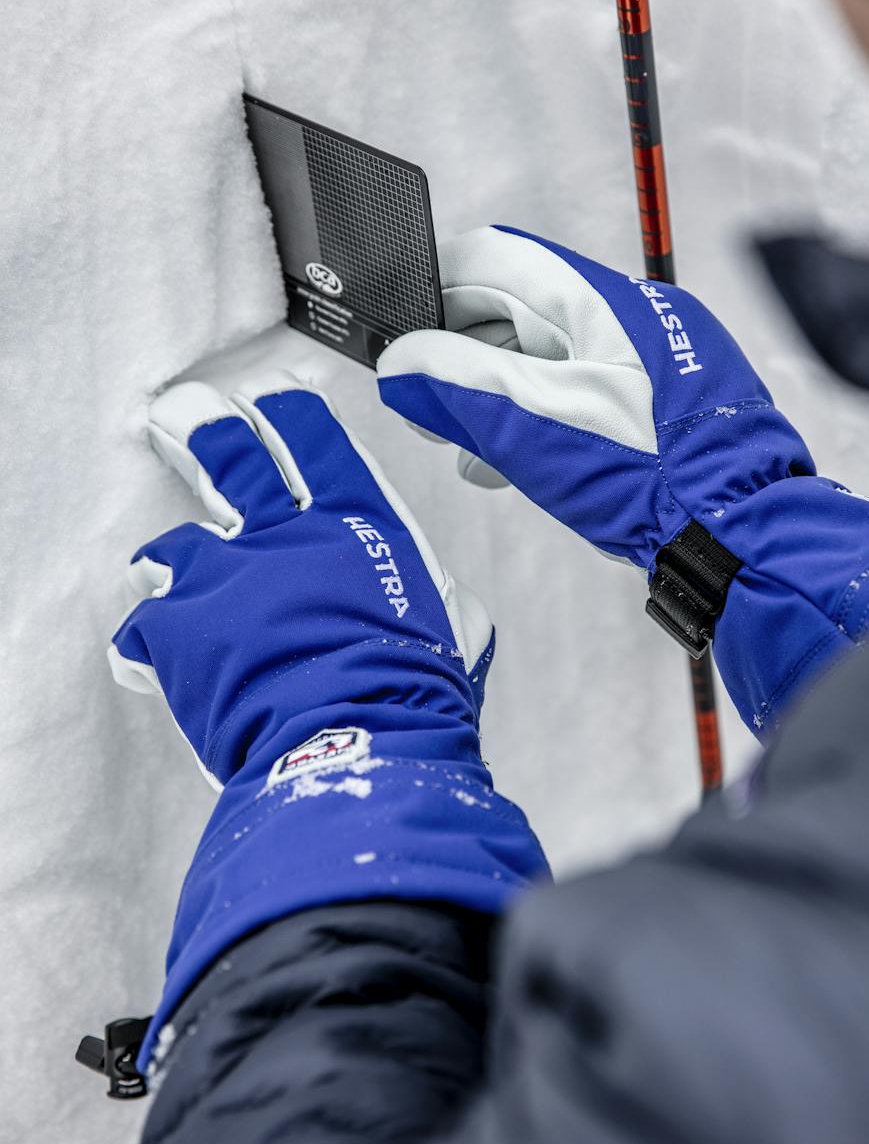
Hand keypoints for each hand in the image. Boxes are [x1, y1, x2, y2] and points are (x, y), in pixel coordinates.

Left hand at [108, 370, 546, 1072]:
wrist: (355, 746)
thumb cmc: (415, 691)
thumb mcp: (452, 624)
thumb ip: (421, 591)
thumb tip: (415, 601)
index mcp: (354, 523)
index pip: (312, 440)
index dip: (287, 412)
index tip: (269, 397)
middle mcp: (281, 534)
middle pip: (226, 452)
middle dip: (197, 425)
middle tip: (176, 412)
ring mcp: (221, 577)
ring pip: (171, 546)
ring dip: (170, 564)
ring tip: (161, 578)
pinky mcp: (173, 631)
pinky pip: (141, 632)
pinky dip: (147, 651)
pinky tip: (151, 667)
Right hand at [377, 225, 811, 571]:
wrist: (739, 530)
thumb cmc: (653, 474)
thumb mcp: (533, 428)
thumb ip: (457, 388)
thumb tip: (400, 364)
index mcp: (593, 299)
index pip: (491, 260)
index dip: (434, 293)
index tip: (401, 341)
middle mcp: (620, 315)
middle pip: (512, 311)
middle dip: (459, 358)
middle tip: (425, 410)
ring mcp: (640, 358)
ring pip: (538, 357)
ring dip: (492, 396)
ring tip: (468, 450)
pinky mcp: (650, 400)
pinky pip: (572, 391)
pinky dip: (532, 418)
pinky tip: (512, 464)